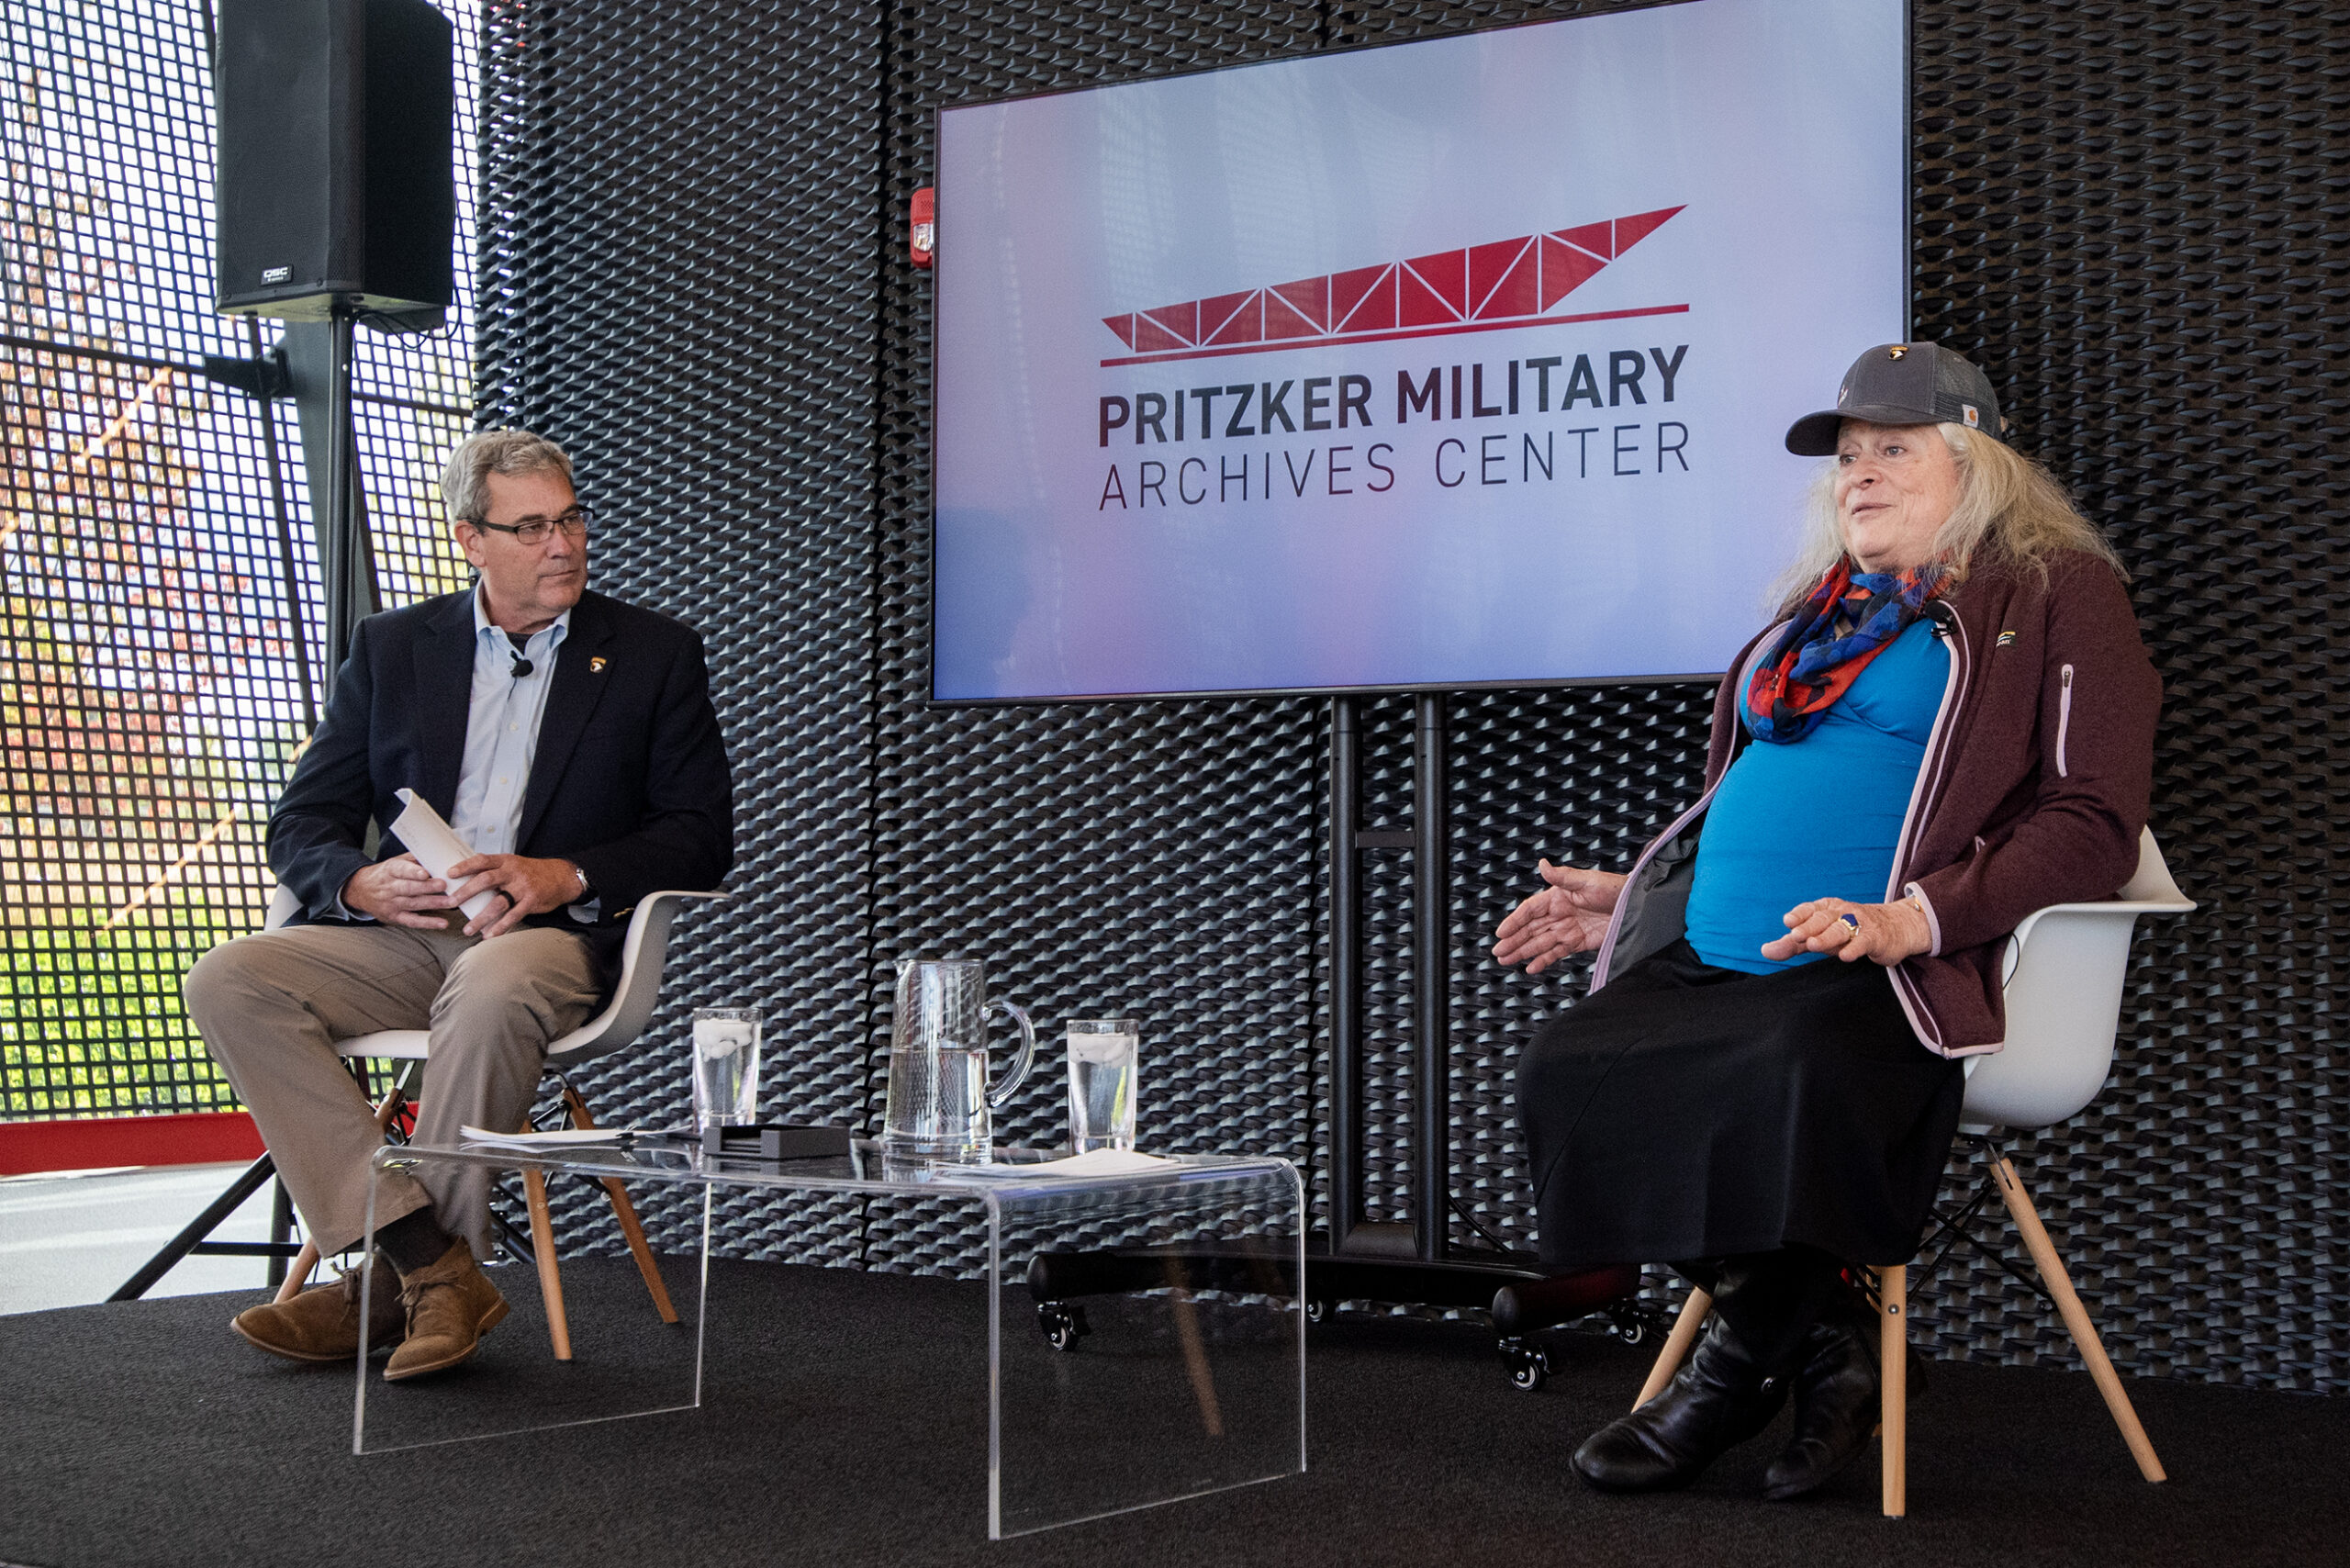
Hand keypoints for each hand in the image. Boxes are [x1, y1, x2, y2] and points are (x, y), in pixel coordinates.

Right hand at [339, 853, 458, 929]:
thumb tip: (436, 855)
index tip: (425, 873)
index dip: (413, 872)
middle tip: (444, 885)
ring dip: (434, 903)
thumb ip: (414, 859)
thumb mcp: (396, 862)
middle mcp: (389, 888)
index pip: (401, 870)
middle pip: (409, 888)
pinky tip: (442, 923)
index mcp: (390, 870)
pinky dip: (428, 923)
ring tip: (451, 902)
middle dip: (427, 887)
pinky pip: (412, 921)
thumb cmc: (386, 874)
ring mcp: (391, 904)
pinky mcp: (394, 917)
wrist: (361, 890)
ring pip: (413, 904)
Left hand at [445, 854, 583, 937]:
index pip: (482, 860)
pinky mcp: (531, 901)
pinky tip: (489, 935)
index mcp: (506, 861)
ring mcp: (523, 887)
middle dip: (466, 892)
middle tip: (451, 903)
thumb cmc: (532, 872)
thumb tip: (466, 879)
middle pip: (486, 880)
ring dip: (481, 918)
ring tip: (468, 929)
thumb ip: (494, 870)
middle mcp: (513, 872)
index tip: (449, 874)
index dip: (465, 866)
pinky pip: (514, 916)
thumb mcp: (513, 864)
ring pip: (498, 903)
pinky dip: (500, 927)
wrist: (562, 877)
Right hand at [1492, 859, 1627, 974]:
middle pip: (1531, 929)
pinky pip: (1557, 953)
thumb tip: (1542, 864)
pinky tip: (1531, 967)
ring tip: (1506, 961)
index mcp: (1558, 897)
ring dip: (1523, 952)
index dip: (1514, 921)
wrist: (1638, 907)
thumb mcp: (1588, 881)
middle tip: (1498, 952)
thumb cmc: (1615, 888)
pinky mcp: (1578, 943)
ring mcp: (1568, 929)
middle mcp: (1560, 914)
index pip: (1530, 910)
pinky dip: (1543, 961)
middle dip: (1514, 941)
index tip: (1501, 933)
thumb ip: (1562, 876)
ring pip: (1540, 943)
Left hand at [1762, 896, 1931, 966]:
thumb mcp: (1819, 936)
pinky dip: (1855, 948)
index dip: (1799, 914)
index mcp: (1826, 908)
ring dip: (1827, 936)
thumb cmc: (1848, 932)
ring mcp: (1860, 923)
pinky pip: (1864, 941)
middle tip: (1796, 935)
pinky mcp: (1875, 937)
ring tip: (1813, 944)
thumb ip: (1792, 944)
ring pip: (1841, 929)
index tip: (1788, 922)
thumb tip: (1764, 951)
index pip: (1810, 909)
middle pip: (1823, 919)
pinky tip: (1845, 956)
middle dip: (1809, 926)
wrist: (1894, 928)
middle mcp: (1842, 912)